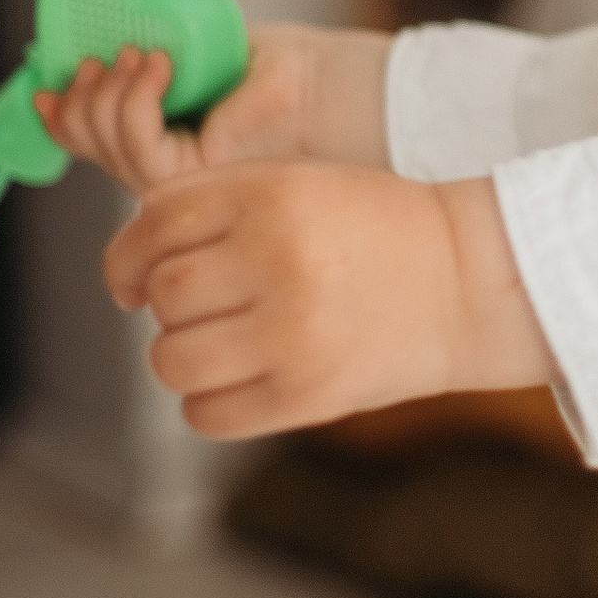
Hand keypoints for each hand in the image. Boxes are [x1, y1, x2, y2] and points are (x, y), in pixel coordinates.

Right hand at [36, 25, 391, 194]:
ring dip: (111, 92)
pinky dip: (137, 100)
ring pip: (109, 146)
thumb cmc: (299, 70)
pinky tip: (157, 65)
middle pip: (90, 144)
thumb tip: (113, 41)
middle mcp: (173, 171)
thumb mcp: (217, 53)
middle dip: (81, 97)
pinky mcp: (200, 180)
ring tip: (144, 54)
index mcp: (172, 142)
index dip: (61, 117)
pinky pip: (141, 145)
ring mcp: (184, 183)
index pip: (95, 143)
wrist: (348, 90)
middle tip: (111, 55)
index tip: (47, 80)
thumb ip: (166, 58)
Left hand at [104, 166, 553, 438]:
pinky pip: (205, 415)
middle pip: (162, 295)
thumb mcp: (298, 182)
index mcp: (272, 197)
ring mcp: (292, 334)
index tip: (135, 276)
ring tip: (223, 344)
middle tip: (203, 307)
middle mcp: (278, 261)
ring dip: (183, 354)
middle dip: (165, 305)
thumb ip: (211, 201)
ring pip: (171, 359)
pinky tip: (244, 380)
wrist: (471, 283)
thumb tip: (126, 261)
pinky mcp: (308, 396)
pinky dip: (209, 403)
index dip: (128, 256)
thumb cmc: (375, 230)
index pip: (152, 225)